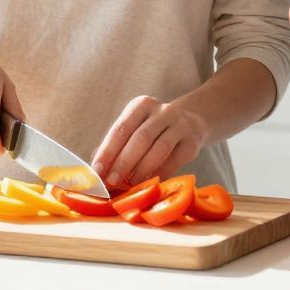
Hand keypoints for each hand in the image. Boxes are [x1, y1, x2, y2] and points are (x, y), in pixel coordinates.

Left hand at [90, 96, 208, 187]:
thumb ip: (116, 147)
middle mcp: (162, 111)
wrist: (190, 122)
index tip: (97, 171)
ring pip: (159, 148)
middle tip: (112, 181)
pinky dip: (160, 173)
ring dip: (141, 169)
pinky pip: (175, 160)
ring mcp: (180, 125)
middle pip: (140, 138)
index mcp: (141, 105)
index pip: (121, 129)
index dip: (107, 151)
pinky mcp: (192, 142)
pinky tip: (149, 183)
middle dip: (123, 162)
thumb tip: (96, 173)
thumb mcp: (135, 128)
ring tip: (130, 184)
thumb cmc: (152, 130)